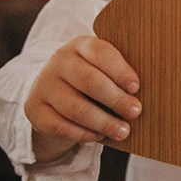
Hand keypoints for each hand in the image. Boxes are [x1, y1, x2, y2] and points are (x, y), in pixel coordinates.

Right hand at [23, 35, 141, 162]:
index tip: (136, 87)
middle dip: (116, 99)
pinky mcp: (34, 110)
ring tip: (123, 131)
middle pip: (89, 81)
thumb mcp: (103, 68)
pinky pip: (61, 126)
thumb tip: (145, 92)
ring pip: (75, 107)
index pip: (101, 52)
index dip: (120, 70)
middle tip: (135, 112)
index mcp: (81, 45)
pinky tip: (99, 136)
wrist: (53, 91)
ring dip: (103, 122)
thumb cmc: (91, 78)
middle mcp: (59, 61)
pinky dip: (83, 133)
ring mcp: (44, 85)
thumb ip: (119, 73)